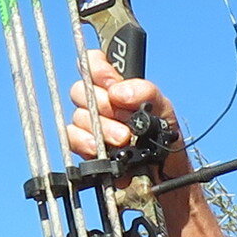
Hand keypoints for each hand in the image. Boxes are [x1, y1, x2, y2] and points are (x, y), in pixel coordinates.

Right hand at [65, 44, 180, 167]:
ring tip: (124, 139)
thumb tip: (119, 92)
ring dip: (103, 128)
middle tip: (125, 120)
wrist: (165, 174)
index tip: (112, 85)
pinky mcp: (84, 147)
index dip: (98, 69)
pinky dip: (88, 143)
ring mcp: (91, 125)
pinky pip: (72, 137)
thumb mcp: (164, 109)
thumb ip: (146, 91)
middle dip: (104, 105)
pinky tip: (104, 149)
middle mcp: (100, 102)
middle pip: (81, 90)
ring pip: (79, 116)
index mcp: (117, 85)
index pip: (93, 62)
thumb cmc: (164, 138)